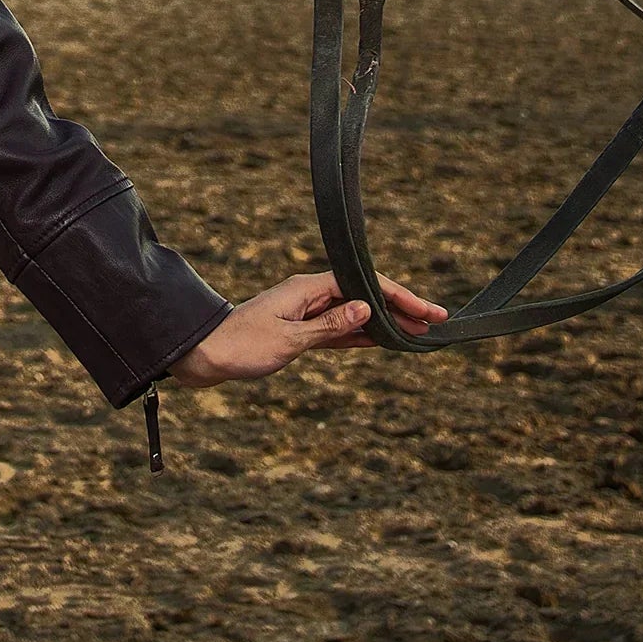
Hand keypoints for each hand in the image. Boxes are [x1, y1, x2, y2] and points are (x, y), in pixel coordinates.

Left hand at [166, 271, 447, 388]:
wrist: (205, 355)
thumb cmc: (242, 345)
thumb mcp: (289, 339)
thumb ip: (329, 326)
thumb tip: (366, 308)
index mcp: (309, 289)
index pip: (365, 287)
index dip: (400, 298)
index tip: (428, 311)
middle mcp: (310, 295)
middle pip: (365, 297)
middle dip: (401, 308)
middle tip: (437, 321)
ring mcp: (307, 313)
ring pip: (356, 314)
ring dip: (386, 323)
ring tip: (418, 332)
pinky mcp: (300, 331)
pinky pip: (341, 330)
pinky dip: (363, 335)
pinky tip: (382, 340)